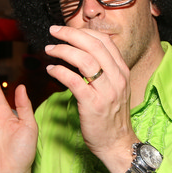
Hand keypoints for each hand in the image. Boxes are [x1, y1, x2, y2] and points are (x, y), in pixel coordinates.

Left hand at [43, 25, 137, 172]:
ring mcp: (106, 91)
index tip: (67, 29)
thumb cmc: (111, 116)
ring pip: (84, 60)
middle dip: (71, 34)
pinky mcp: (93, 104)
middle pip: (93, 46)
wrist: (117, 143)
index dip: (84, 31)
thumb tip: (86, 52)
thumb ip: (105, 70)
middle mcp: (117, 78)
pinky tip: (51, 69)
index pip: (104, 41)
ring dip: (63, 50)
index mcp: (122, 71)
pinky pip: (74, 81)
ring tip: (49, 49)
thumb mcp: (115, 88)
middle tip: (53, 32)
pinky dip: (60, 71)